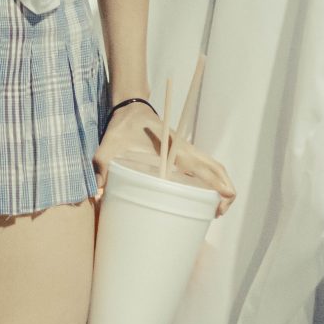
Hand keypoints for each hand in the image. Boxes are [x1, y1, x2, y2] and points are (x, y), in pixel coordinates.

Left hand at [94, 102, 236, 215]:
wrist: (130, 109)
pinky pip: (203, 168)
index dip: (221, 186)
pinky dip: (210, 181)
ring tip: (214, 210)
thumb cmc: (122, 128)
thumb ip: (102, 169)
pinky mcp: (182, 155)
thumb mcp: (108, 147)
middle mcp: (187, 152)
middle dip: (225, 192)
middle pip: (218, 170)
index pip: (208, 168)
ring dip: (220, 187)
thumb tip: (98, 195)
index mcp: (177, 151)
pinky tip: (200, 198)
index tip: (220, 206)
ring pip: (213, 168)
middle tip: (217, 214)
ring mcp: (187, 152)